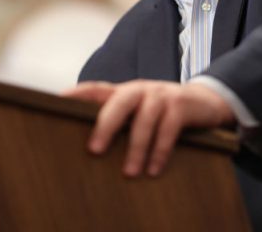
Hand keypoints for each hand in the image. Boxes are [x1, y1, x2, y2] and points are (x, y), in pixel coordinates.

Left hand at [62, 80, 234, 176]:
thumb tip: (89, 145)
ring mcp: (161, 96)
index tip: (56, 102)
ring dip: (137, 148)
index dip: (76, 94)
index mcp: (125, 92)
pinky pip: (168, 129)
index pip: (95, 88)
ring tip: (130, 173)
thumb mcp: (139, 111)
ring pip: (145, 119)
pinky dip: (160, 150)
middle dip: (106, 124)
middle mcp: (140, 89)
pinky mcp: (181, 106)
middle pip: (119, 101)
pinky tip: (154, 169)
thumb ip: (119, 120)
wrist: (206, 102)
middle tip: (94, 149)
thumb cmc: (163, 111)